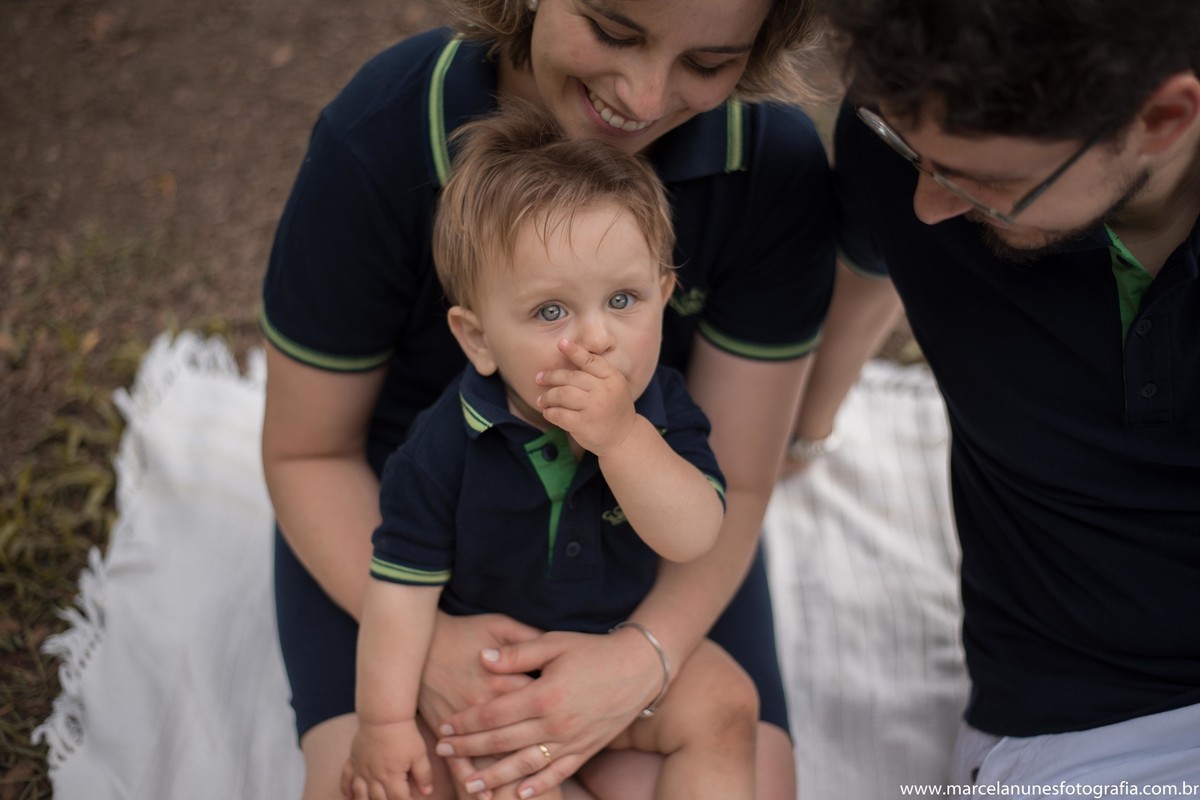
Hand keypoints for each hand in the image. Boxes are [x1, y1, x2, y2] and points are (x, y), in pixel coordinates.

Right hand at [342, 719, 433, 799]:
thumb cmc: (403, 734)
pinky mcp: (354, 759)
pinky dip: (346, 789)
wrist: (383, 716)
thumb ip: (424, 774)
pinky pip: (346, 778)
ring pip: (360, 794)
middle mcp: (374, 777)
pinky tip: (348, 797)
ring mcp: (362, 769)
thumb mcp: (419, 754)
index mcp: (391, 777)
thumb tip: (428, 791)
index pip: (399, 799)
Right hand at [419, 613, 541, 796]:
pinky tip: (482, 795)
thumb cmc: (463, 631)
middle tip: (559, 769)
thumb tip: (554, 646)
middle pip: (517, 736)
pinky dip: (472, 778)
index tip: (575, 721)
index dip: (555, 712)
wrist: (417, 640)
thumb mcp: (500, 625)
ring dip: (504, 777)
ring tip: (517, 796)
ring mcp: (466, 722)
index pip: (538, 703)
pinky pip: (460, 762)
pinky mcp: (446, 730)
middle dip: (538, 753)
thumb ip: (528, 640)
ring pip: (489, 756)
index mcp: (507, 680)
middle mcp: (488, 705)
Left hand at [435, 628, 662, 798]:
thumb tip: (483, 657)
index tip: (445, 726)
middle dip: (469, 749)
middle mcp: (556, 723)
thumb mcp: (554, 642)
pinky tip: (519, 793)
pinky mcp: (587, 749)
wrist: (638, 667)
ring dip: (494, 776)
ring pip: (525, 765)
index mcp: (544, 694)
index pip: (494, 713)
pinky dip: (538, 785)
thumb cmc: (593, 650)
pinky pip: (559, 773)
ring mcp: (572, 740)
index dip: (466, 722)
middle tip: (443, 752)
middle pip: (502, 741)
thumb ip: (517, 653)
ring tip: (469, 784)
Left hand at [536, 339, 636, 456]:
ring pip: (562, 394)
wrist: (623, 438)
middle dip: (551, 376)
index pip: (590, 361)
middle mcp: (604, 391)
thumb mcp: (614, 386)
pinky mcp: (583, 425)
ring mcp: (594, 408)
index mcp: (612, 378)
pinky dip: (550, 412)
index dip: (574, 351)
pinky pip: (559, 414)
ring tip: (542, 400)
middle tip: (539, 378)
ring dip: (548, 396)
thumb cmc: (613, 408)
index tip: (561, 343)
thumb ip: (597, 373)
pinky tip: (548, 412)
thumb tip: (569, 357)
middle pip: (571, 377)